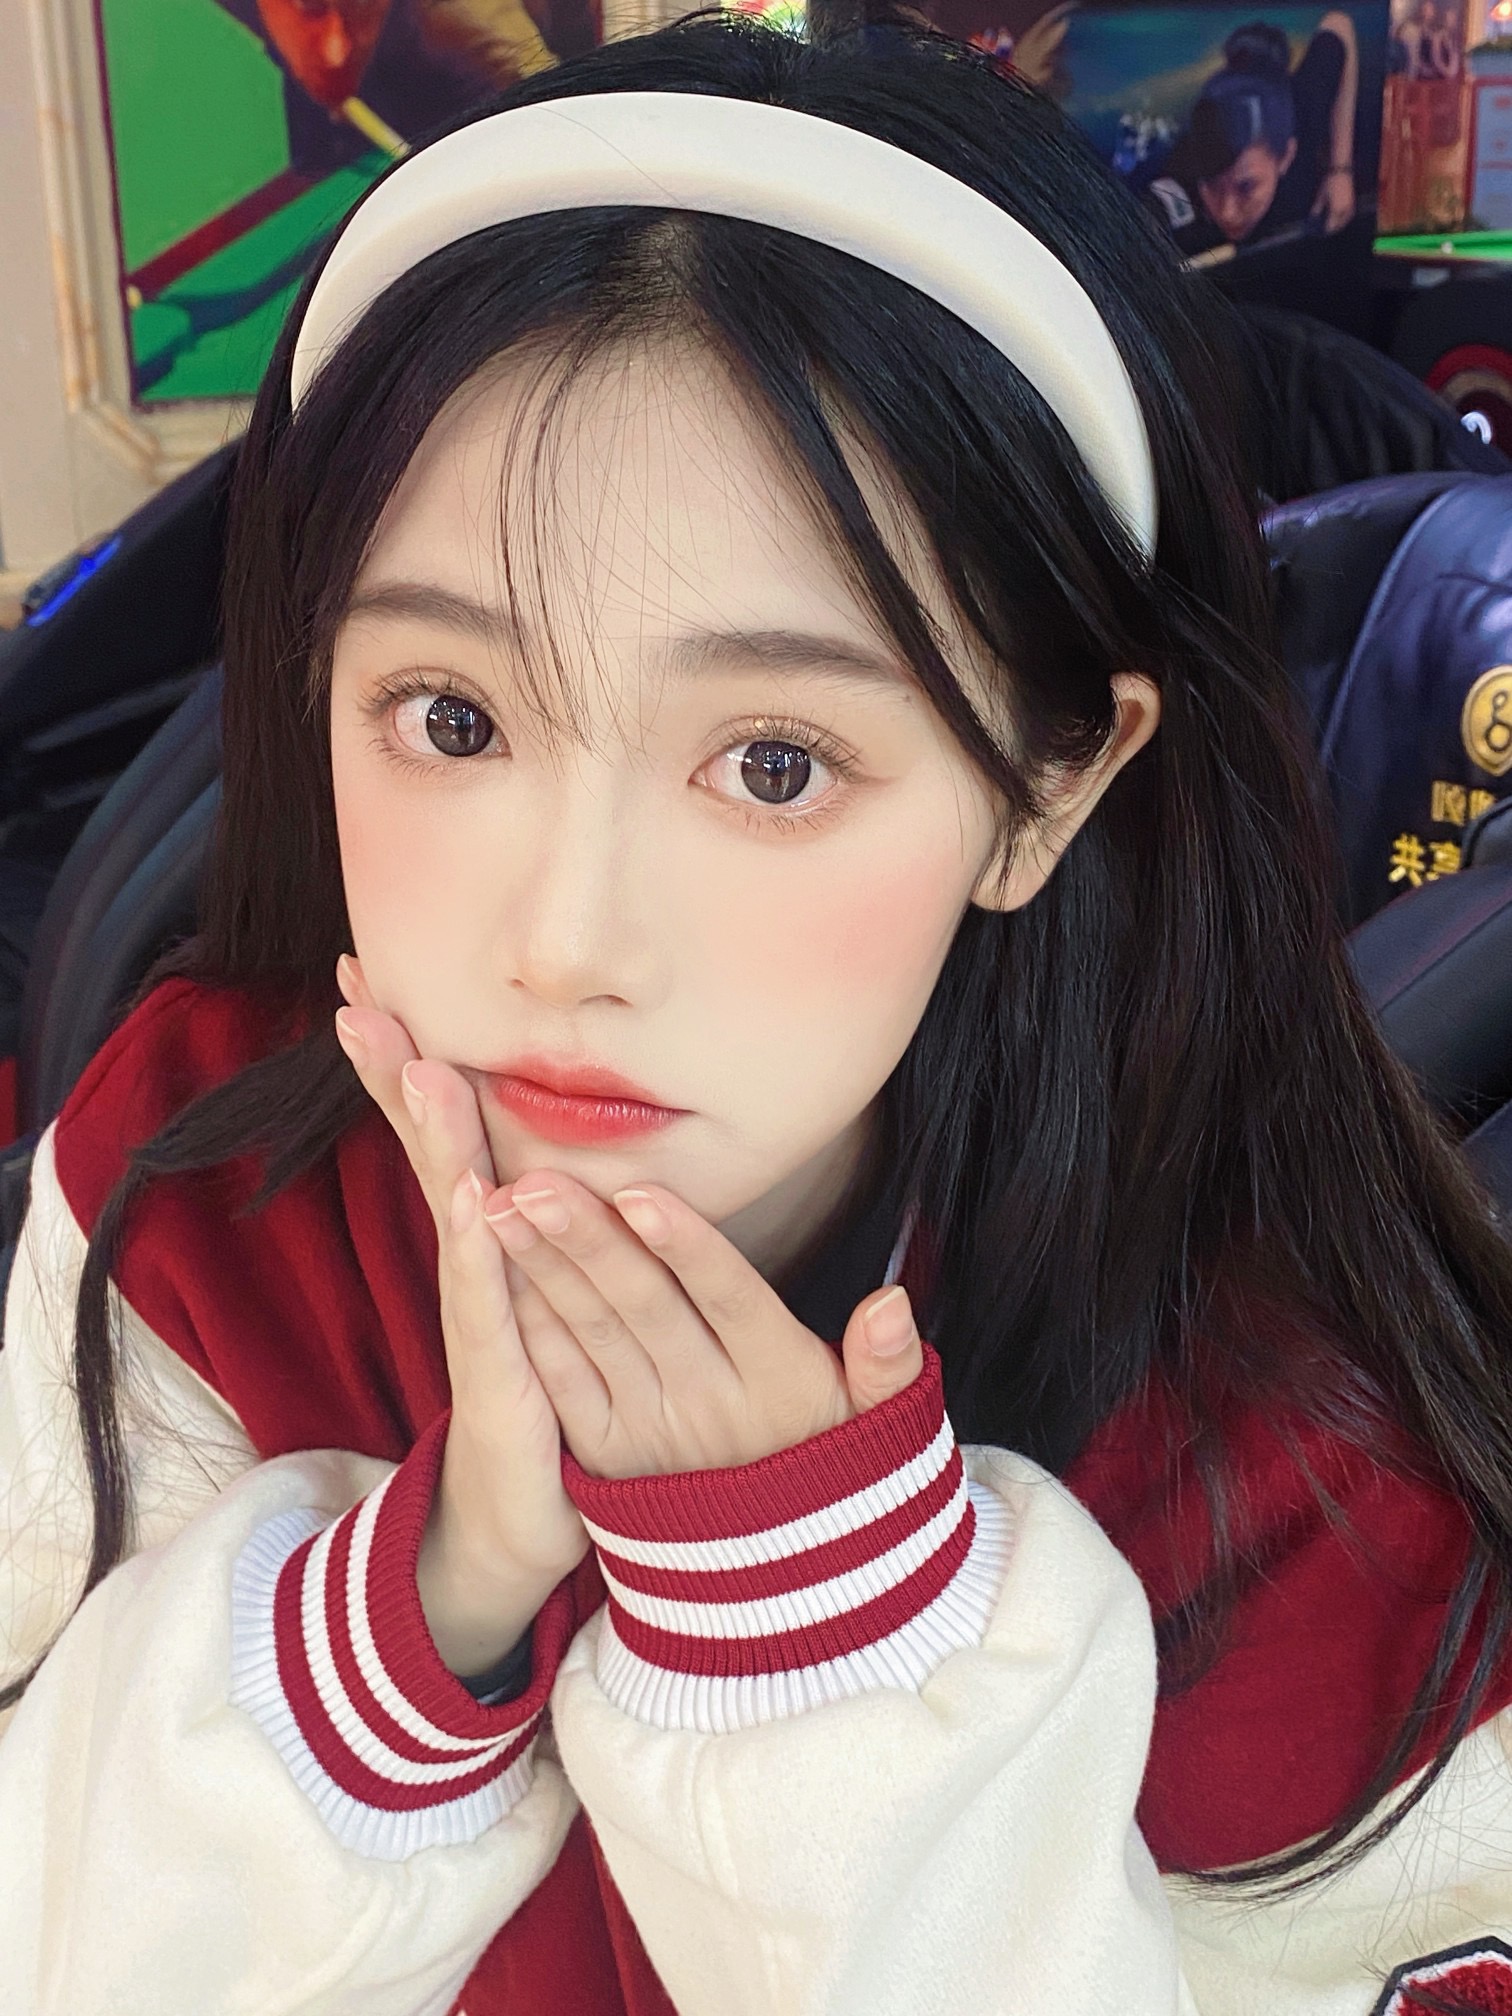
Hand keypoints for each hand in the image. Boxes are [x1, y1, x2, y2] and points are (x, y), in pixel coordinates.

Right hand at [332, 956, 587, 1678]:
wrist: (517, 1524)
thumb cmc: (537, 1400)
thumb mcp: (538, 1296)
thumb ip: (533, 1225)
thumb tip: (529, 1148)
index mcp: (487, 1243)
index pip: (444, 1133)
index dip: (410, 1059)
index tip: (370, 980)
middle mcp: (471, 1269)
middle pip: (428, 1154)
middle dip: (395, 1074)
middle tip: (357, 996)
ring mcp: (478, 1319)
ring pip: (456, 1210)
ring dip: (437, 1139)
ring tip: (422, 1064)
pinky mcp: (501, 1375)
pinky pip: (489, 1301)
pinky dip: (481, 1248)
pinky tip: (475, 1198)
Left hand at [483, 1168, 923, 1479]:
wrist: (778, 1581)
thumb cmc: (833, 1464)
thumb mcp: (877, 1425)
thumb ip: (888, 1365)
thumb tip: (891, 1305)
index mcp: (779, 1381)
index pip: (731, 1300)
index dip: (687, 1247)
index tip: (640, 1194)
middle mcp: (709, 1405)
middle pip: (645, 1309)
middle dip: (588, 1242)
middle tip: (537, 1181)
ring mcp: (649, 1433)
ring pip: (592, 1336)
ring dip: (544, 1270)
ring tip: (503, 1205)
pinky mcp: (604, 1454)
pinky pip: (562, 1382)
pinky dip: (529, 1327)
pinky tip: (498, 1274)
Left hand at [1311, 166, 1355, 233]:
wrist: (1341, 170)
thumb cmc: (1329, 183)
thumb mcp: (1320, 196)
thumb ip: (1317, 208)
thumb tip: (1313, 217)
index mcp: (1335, 209)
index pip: (1331, 224)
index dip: (1326, 230)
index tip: (1322, 233)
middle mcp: (1344, 209)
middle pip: (1339, 223)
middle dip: (1334, 228)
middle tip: (1329, 231)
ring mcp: (1350, 204)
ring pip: (1346, 218)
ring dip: (1342, 223)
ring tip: (1337, 225)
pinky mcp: (1353, 199)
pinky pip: (1350, 212)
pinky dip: (1346, 217)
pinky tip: (1342, 216)